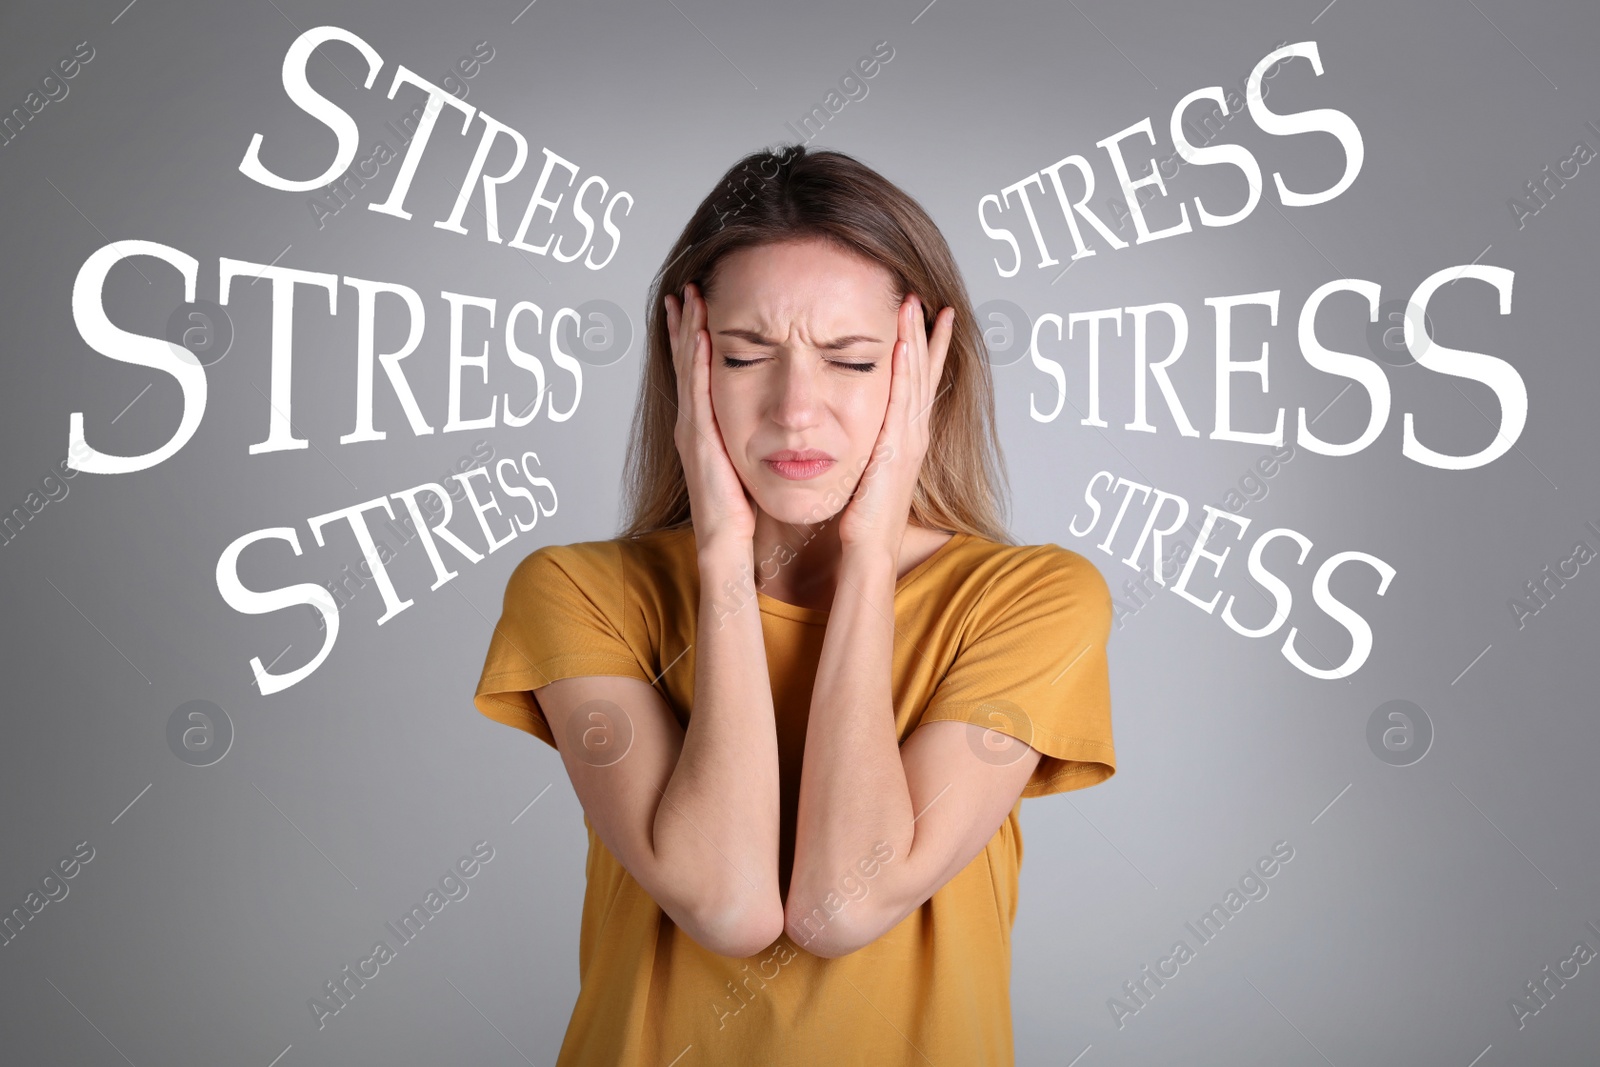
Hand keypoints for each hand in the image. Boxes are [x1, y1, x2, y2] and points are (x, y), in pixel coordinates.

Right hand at [665, 283, 756, 551]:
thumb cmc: (743, 511)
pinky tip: (699, 333)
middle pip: (685, 362)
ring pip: (686, 369)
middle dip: (684, 324)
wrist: (726, 544)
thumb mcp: (748, 462)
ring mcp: (691, 430)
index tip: (701, 305)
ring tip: (689, 297)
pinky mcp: (698, 439)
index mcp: (705, 428)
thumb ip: (755, 437)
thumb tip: (778, 417)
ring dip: (687, 331)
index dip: (696, 338)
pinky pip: (697, 390)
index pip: (699, 372)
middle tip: (687, 288)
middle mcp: (692, 423)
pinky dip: (695, 359)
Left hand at [837, 293, 953, 555]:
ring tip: (916, 306)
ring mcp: (909, 439)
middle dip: (928, 334)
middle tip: (928, 298)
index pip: (921, 382)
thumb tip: (856, 426)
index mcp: (908, 437)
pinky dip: (905, 371)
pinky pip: (902, 400)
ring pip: (917, 378)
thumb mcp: (867, 469)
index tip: (931, 318)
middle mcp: (915, 434)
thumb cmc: (864, 517)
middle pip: (926, 372)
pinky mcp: (896, 447)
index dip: (928, 349)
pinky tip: (903, 344)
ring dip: (917, 339)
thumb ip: (868, 445)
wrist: (870, 547)